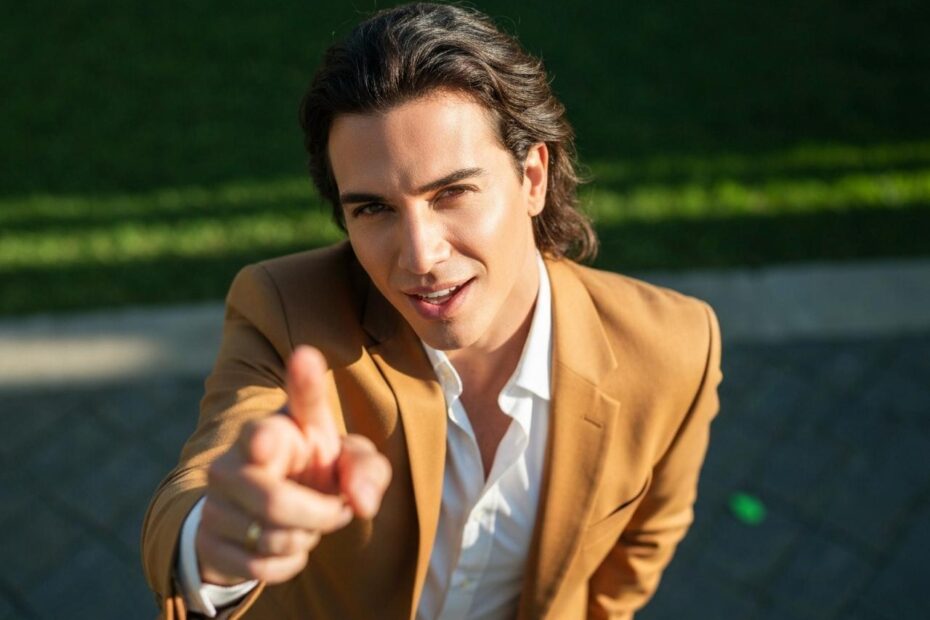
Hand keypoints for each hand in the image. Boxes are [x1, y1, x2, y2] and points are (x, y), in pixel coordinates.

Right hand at [195, 345, 391, 585]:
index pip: (261, 433)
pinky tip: (291, 546)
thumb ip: (364, 467)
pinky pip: (260, 567)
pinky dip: (289, 563)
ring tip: (309, 522)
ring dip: (306, 538)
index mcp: (267, 431)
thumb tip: (361, 504)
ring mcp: (213, 505)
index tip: (264, 441)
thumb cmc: (317, 467)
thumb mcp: (348, 457)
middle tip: (339, 509)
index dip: (263, 438)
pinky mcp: (208, 543)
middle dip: (321, 515)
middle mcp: (229, 464)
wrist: (273, 504)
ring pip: (270, 539)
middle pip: (274, 504)